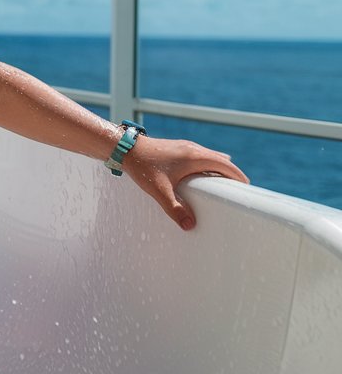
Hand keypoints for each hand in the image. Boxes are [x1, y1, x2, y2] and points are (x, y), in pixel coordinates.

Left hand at [123, 136, 248, 230]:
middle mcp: (193, 149)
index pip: (226, 165)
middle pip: (222, 161)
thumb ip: (175, 209)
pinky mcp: (178, 149)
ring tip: (223, 186)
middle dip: (232, 175)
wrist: (125, 148)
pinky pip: (201, 156)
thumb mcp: (159, 191)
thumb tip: (190, 226)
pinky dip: (209, 165)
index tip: (248, 189)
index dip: (239, 177)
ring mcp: (186, 147)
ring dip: (220, 169)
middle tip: (239, 191)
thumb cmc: (142, 167)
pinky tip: (203, 177)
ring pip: (211, 157)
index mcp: (195, 157)